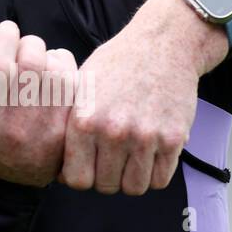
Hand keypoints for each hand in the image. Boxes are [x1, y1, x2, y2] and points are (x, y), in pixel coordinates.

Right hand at [0, 20, 78, 186]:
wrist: (2, 185)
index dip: (5, 35)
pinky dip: (65, 72)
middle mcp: (14, 120)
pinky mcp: (64, 130)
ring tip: (38, 65)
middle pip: (32, 57)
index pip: (0, 57)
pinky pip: (73, 85)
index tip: (6, 33)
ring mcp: (43, 127)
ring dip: (47, 56)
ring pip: (56, 67)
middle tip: (22, 49)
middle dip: (27, 43)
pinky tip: (53, 78)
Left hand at [59, 0, 227, 194]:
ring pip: (134, 188)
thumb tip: (59, 167)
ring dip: (132, 178)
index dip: (81, 177)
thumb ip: (68, 125)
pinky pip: (161, 180)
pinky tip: (150, 155)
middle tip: (112, 160)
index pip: (77, 180)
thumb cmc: (118, 63)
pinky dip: (155, 173)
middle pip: (106, 187)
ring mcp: (145, 137)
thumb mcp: (80, 86)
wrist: (163, 43)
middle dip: (108, 178)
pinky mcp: (173, 139)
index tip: (88, 168)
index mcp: (84, 120)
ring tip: (131, 158)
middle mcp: (113, 131)